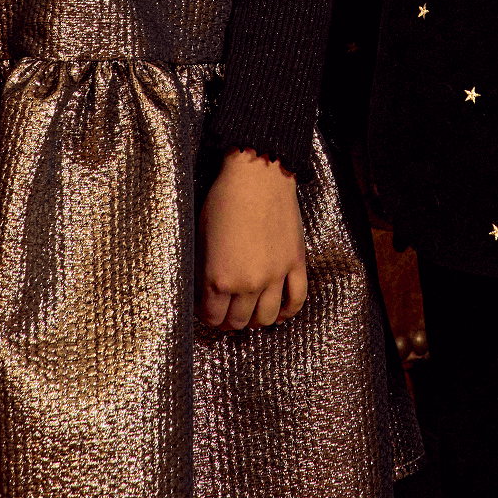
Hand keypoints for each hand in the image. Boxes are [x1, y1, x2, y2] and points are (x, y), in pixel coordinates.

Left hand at [198, 149, 306, 329]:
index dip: (208, 316)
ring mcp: (276, 276)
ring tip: (249, 311)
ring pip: (267, 318)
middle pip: (239, 322)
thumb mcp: (201, 237)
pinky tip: (278, 311)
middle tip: (226, 311)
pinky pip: (296, 300)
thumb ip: (204, 271)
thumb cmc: (224, 200)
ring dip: (256, 320)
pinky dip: (287, 312)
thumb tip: (205, 292)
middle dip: (229, 320)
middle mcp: (249, 284)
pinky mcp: (296, 264)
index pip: (213, 317)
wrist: (257, 175)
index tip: (207, 308)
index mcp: (220, 279)